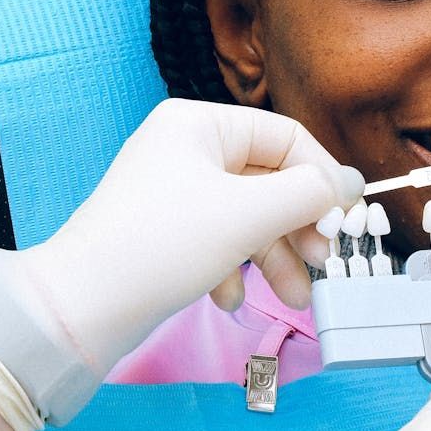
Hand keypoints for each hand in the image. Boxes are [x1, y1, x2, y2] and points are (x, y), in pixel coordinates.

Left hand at [0, 99, 362, 423]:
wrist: (82, 306)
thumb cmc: (162, 245)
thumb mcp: (248, 214)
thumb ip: (307, 194)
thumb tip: (348, 182)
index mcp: (199, 124)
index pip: (284, 137)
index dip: (321, 179)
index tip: (344, 222)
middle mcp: (185, 149)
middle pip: (268, 180)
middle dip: (298, 227)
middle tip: (322, 263)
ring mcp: (173, 192)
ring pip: (246, 217)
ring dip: (274, 257)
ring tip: (291, 298)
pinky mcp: (164, 233)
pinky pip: (217, 241)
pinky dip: (232, 270)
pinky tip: (226, 299)